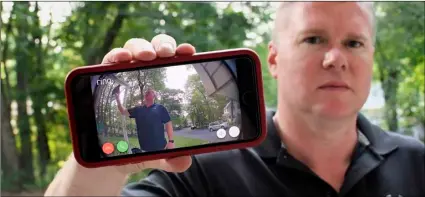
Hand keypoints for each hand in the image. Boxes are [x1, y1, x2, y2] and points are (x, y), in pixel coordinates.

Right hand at [102, 34, 195, 174]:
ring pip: (134, 48)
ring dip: (140, 48)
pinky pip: (109, 60)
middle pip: (156, 49)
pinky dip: (116, 55)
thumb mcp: (155, 153)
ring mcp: (125, 74)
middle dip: (162, 46)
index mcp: (163, 88)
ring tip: (146, 57)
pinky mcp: (104, 78)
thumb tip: (184, 161)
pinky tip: (120, 59)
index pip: (174, 63)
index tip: (190, 52)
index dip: (182, 53)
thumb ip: (170, 157)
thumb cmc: (137, 148)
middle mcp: (145, 76)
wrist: (106, 156)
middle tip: (166, 54)